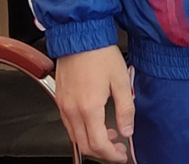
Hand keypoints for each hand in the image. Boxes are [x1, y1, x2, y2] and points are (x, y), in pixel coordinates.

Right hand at [55, 45, 134, 161]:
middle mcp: (72, 110)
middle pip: (84, 145)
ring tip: (111, 134)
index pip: (98, 144)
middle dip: (102, 152)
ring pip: (75, 137)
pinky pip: (70, 124)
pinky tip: (97, 121)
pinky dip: (83, 130)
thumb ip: (126, 109)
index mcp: (88, 108)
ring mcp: (63, 106)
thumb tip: (127, 130)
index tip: (121, 155)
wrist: (80, 36)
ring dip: (93, 141)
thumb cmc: (100, 53)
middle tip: (118, 149)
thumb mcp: (121, 80)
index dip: (111, 155)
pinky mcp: (60, 99)